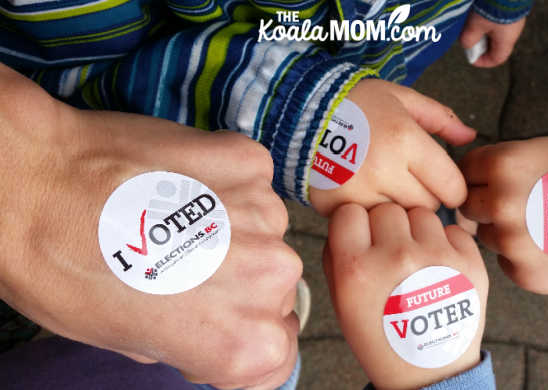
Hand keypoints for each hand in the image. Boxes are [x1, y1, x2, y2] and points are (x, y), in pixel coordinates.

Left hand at [0, 64, 300, 388]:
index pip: (279, 352)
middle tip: (182, 266)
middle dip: (237, 280)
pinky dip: (225, 183)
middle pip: (275, 287)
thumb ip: (198, 340)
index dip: (242, 336)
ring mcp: (264, 213)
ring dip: (233, 227)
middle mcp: (270, 278)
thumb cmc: (62, 272)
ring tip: (173, 219)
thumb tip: (214, 322)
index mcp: (244, 339)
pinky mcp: (250, 161)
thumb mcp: (132, 340)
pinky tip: (180, 183)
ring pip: (265, 230)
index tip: (216, 324)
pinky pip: (252, 181)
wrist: (32, 185)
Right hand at [309, 79, 475, 215]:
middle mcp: (384, 170)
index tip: (443, 185)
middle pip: (427, 208)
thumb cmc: (355, 103)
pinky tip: (364, 194)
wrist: (299, 113)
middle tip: (411, 183)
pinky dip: (371, 214)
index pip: (451, 188)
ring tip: (386, 188)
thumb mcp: (400, 98)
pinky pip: (369, 223)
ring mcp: (358, 193)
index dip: (452, 189)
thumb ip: (440, 118)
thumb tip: (470, 137)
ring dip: (398, 209)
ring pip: (399, 220)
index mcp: (405, 141)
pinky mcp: (336, 208)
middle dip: (425, 198)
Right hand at [323, 204, 487, 388]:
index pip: (350, 212)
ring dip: (416, 231)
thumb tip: (348, 218)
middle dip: (385, 227)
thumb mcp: (341, 303)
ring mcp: (437, 258)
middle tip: (389, 253)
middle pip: (387, 209)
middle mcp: (397, 257)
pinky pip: (453, 228)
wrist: (429, 374)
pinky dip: (446, 243)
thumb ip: (336, 256)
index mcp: (357, 269)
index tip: (360, 239)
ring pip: (421, 213)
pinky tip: (438, 267)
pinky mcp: (470, 264)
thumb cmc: (381, 337)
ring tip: (416, 260)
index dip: (354, 225)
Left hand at [460, 12, 525, 66]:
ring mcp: (514, 20)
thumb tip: (466, 45)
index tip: (471, 57)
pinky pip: (498, 21)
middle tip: (469, 38)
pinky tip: (479, 14)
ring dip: (483, 31)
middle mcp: (513, 32)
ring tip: (472, 24)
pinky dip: (487, 22)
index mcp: (506, 40)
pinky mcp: (511, 10)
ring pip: (496, 32)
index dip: (483, 61)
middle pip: (496, 46)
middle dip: (481, 45)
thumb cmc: (492, 8)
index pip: (497, 59)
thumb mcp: (475, 25)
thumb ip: (469, 38)